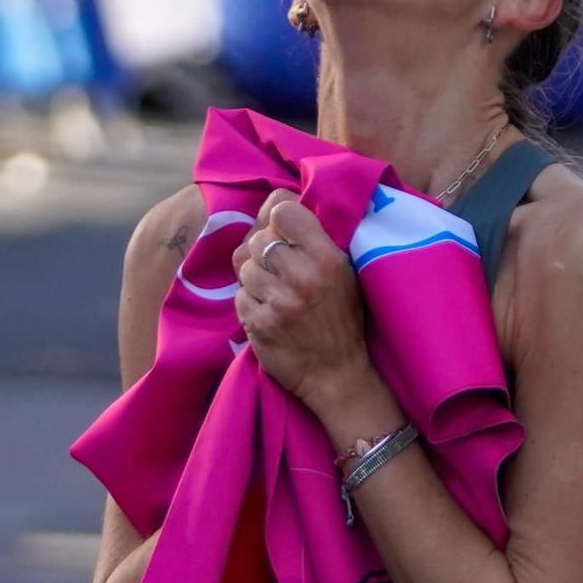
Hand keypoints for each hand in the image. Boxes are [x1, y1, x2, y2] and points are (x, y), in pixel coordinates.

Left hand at [231, 190, 370, 413]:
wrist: (337, 376)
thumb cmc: (341, 319)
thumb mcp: (344, 271)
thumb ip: (314, 238)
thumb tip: (274, 206)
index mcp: (327, 257)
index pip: (283, 210)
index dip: (278, 218)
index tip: (285, 233)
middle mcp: (303, 276)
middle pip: (257, 238)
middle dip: (264, 252)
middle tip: (281, 271)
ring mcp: (279, 302)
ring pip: (244, 266)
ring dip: (255, 278)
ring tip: (276, 294)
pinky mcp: (259, 324)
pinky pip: (239, 296)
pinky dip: (250, 303)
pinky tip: (270, 313)